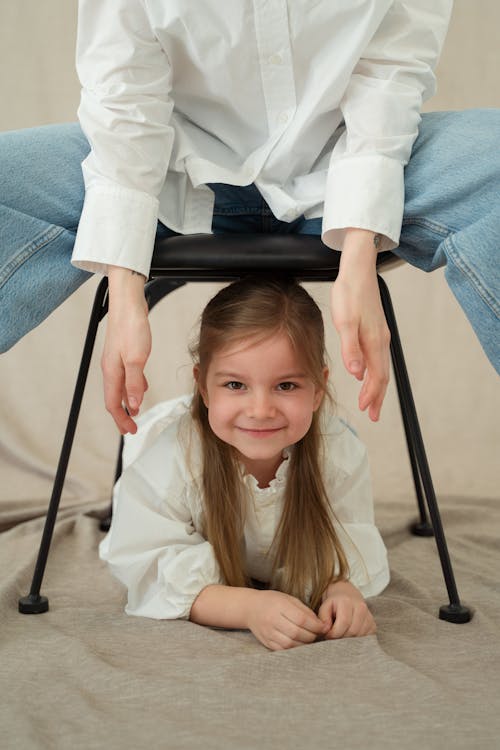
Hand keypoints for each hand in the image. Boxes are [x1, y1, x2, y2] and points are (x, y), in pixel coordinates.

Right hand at [101, 267, 150, 433]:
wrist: (128, 303)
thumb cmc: (131, 327)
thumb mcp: (136, 358)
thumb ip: (134, 383)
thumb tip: (133, 405)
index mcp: (111, 372)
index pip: (112, 403)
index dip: (121, 419)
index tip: (130, 431)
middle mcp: (111, 368)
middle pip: (114, 398)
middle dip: (122, 415)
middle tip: (131, 427)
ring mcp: (116, 360)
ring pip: (119, 387)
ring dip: (127, 401)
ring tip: (136, 412)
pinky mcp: (123, 352)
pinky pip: (126, 376)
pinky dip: (132, 386)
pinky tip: (141, 387)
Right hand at [247, 590, 328, 650]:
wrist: (250, 608)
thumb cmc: (273, 601)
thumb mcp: (289, 599)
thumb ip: (304, 611)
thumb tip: (321, 624)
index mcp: (279, 606)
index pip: (301, 619)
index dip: (316, 625)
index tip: (323, 626)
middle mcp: (272, 620)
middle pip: (297, 633)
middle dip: (311, 635)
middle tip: (317, 633)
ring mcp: (268, 633)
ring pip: (290, 644)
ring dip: (304, 644)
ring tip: (309, 638)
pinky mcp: (266, 642)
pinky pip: (282, 650)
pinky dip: (293, 649)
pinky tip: (298, 643)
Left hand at [318, 581, 375, 638]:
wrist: (347, 595)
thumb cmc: (334, 603)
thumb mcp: (324, 607)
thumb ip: (323, 619)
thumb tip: (326, 631)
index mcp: (347, 601)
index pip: (344, 623)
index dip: (334, 633)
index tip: (327, 635)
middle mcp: (361, 607)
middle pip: (353, 631)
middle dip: (341, 638)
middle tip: (334, 636)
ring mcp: (369, 616)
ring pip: (360, 636)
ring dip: (349, 640)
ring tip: (341, 634)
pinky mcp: (373, 624)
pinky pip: (367, 637)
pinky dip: (357, 640)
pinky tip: (350, 634)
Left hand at [330, 229, 390, 421]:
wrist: (358, 269)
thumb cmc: (349, 293)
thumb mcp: (345, 321)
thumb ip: (351, 348)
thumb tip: (357, 373)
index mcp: (374, 341)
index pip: (377, 376)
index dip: (372, 395)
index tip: (367, 411)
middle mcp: (380, 340)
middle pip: (383, 375)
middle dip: (378, 396)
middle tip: (373, 415)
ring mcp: (379, 334)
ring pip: (381, 366)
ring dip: (378, 385)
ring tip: (371, 400)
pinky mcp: (375, 328)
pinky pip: (379, 356)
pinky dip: (375, 371)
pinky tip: (367, 372)